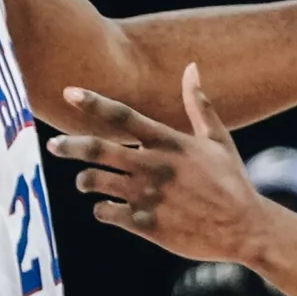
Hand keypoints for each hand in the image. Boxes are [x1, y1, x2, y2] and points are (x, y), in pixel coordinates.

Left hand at [48, 66, 262, 260]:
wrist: (244, 228)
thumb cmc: (232, 182)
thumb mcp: (217, 140)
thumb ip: (199, 104)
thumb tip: (192, 67)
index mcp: (169, 142)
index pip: (123, 116)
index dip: (93, 103)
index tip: (68, 93)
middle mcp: (154, 166)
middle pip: (98, 149)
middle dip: (69, 145)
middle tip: (52, 145)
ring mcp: (148, 196)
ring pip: (96, 182)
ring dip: (84, 180)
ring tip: (85, 181)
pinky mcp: (146, 224)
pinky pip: (106, 213)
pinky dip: (101, 209)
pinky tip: (106, 208)